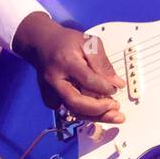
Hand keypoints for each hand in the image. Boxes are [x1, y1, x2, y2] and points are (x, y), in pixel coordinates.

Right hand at [11, 12, 125, 122]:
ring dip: (95, 116)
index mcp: (66, 62)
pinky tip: (98, 110)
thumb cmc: (66, 42)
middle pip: (76, 102)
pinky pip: (70, 111)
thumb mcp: (89, 43)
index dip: (104, 87)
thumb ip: (103, 64)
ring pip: (73, 111)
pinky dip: (86, 113)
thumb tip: (117, 83)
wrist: (42, 44)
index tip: (116, 88)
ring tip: (113, 115)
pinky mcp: (50, 99)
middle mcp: (55, 79)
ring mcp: (50, 91)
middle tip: (115, 107)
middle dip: (98, 109)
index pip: (88, 80)